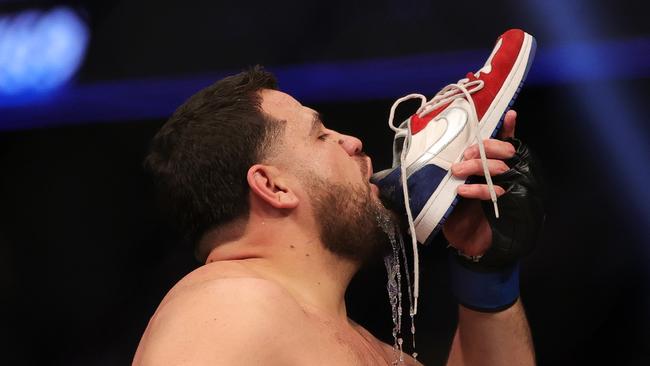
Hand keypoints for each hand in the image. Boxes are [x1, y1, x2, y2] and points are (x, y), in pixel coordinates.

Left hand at [442, 110, 517, 255]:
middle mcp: (505, 176)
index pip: (505, 143)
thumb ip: (455, 170)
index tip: (508, 114)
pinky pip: (496, 191)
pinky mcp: (504, 208)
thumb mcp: (452, 187)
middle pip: (505, 151)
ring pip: (500, 168)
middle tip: (464, 154)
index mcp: (494, 168)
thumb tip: (441, 149)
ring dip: (477, 165)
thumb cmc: (460, 213)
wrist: (467, 244)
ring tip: (457, 171)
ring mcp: (507, 191)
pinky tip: (463, 191)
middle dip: (485, 148)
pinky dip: (478, 189)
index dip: (508, 129)